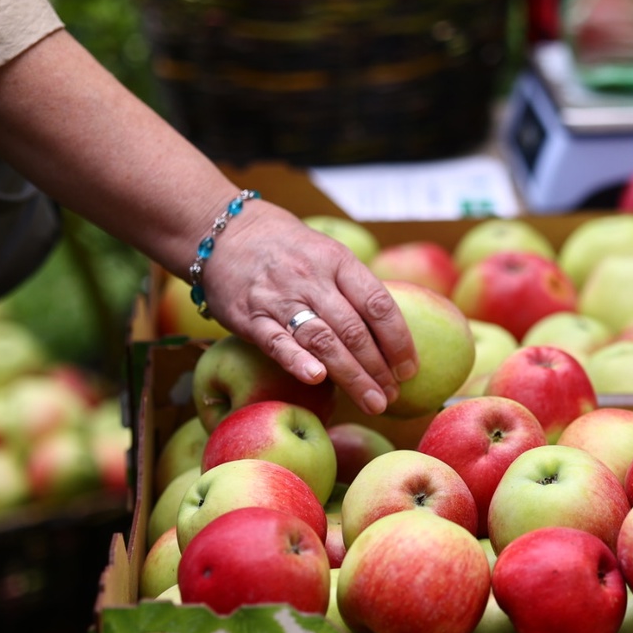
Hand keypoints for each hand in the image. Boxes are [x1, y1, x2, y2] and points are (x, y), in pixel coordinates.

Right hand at [199, 200, 418, 415]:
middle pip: (354, 330)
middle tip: (393, 396)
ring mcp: (280, 298)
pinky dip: (297, 361)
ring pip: (323, 340)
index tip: (409, 369)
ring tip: (373, 401)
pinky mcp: (249, 317)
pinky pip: (276, 341)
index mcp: (338, 262)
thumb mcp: (327, 254)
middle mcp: (312, 279)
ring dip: (352, 376)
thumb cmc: (286, 249)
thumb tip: (391, 334)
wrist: (223, 231)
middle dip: (378, 368)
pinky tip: (316, 379)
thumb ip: (354, 288)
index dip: (398, 340)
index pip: (378, 304)